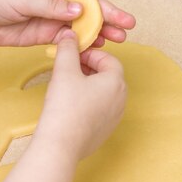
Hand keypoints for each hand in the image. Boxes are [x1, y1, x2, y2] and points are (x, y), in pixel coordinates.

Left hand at [0, 0, 135, 47]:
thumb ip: (51, 5)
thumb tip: (79, 9)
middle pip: (89, 4)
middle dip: (110, 13)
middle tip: (127, 23)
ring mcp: (53, 16)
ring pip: (84, 23)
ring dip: (102, 30)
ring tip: (119, 38)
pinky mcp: (47, 34)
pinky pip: (71, 38)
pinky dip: (85, 43)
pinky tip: (97, 46)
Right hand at [34, 30, 126, 159]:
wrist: (61, 145)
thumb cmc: (65, 108)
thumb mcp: (64, 71)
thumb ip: (68, 49)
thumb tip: (70, 36)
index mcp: (116, 82)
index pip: (109, 59)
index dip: (90, 54)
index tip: (74, 55)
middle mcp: (121, 99)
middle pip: (108, 76)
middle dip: (89, 68)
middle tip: (69, 68)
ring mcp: (115, 117)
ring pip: (104, 93)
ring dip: (88, 85)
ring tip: (67, 86)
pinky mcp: (105, 130)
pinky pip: (100, 109)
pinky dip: (88, 102)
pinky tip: (70, 105)